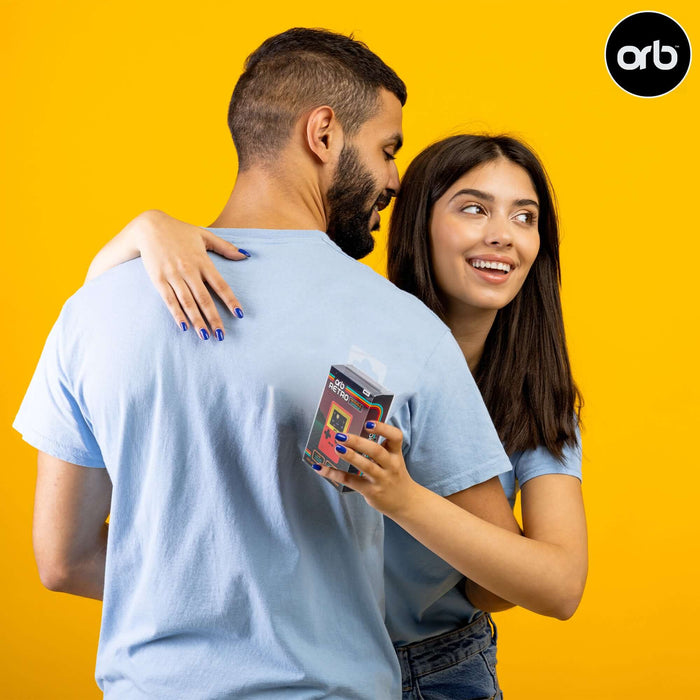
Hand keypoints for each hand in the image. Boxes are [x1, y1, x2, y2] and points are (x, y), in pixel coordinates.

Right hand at [137, 211, 248, 339]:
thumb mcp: (204, 235)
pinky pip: (169, 300)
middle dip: (214, 318)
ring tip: (205, 336)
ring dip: (197, 320)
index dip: (231, 300)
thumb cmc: (179, 231)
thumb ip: (226, 247)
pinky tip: (184, 327)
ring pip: (188, 302)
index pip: (221, 285)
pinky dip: (177, 314)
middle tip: (221, 336)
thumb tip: (246, 255)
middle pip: (204, 298)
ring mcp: (173, 275)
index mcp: (202, 261)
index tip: (239, 315)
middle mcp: (189, 270)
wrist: (149, 226)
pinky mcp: (158, 279)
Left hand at [313, 421, 420, 517]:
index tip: (368, 424)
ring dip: (350, 456)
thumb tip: (352, 434)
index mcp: (395, 454)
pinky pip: (351, 481)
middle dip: (358, 442)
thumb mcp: (394, 460)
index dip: (383, 428)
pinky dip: (334, 474)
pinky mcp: (371, 491)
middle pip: (376, 451)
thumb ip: (380, 448)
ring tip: (337, 448)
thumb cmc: (395, 476)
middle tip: (341, 435)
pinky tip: (321, 468)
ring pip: (366, 466)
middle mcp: (390, 465)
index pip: (395, 436)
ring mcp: (381, 479)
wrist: (406, 502)